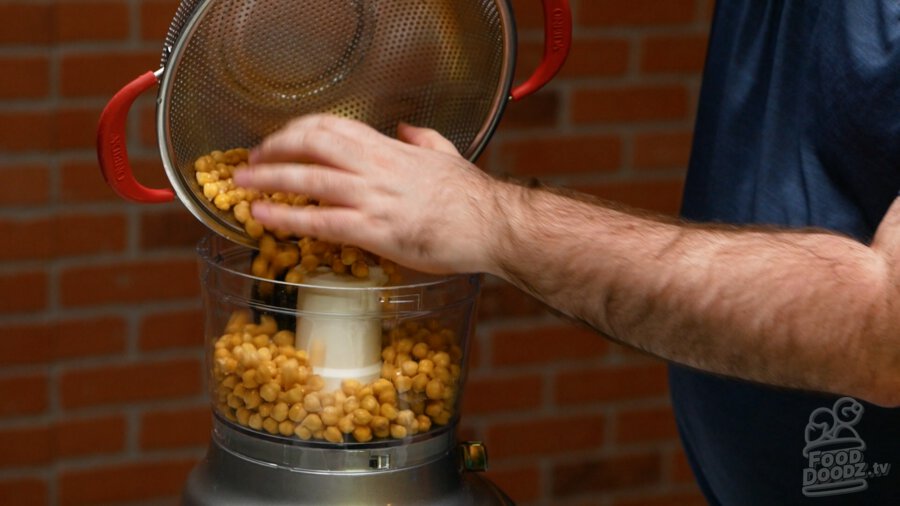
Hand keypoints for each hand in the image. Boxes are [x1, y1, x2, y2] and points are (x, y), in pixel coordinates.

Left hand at [233, 114, 507, 274]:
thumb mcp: (446, 155)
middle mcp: (376, 166)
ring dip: (268, 179)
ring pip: (308, 178)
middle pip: (312, 143)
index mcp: (391, 148)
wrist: (494, 226)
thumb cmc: (473, 198)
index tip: (279, 138)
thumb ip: (422, 139)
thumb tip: (406, 128)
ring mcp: (374, 197)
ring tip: (240, 185)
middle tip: (251, 161)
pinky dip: (285, 216)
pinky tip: (261, 217)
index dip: (297, 129)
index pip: (332, 125)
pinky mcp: (375, 230)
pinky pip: (320, 221)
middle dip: (275, 148)